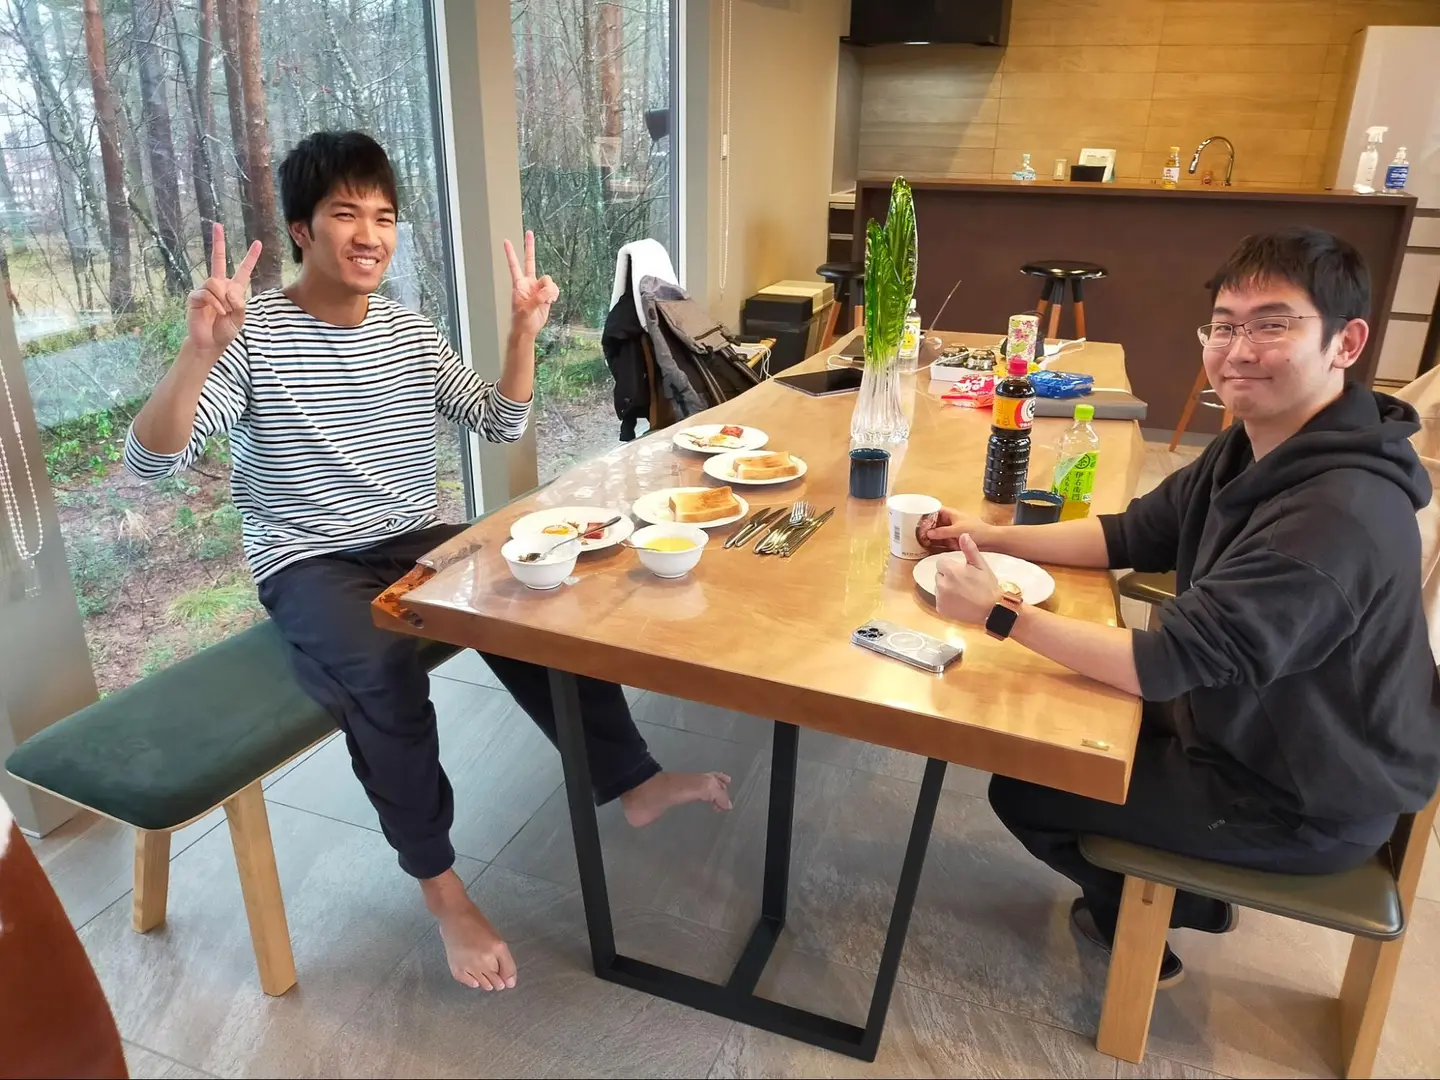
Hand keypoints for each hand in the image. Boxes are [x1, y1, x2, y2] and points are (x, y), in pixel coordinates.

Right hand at [186, 223, 261, 357]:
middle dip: (218, 242)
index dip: (251, 257)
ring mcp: (206, 289)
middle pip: (218, 259)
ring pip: (216, 282)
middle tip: (217, 225)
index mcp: (234, 289)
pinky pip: (208, 293)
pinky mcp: (196, 297)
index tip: (258, 243)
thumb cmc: (226, 330)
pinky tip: (218, 313)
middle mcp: (219, 285)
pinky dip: (216, 304)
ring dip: (223, 299)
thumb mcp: (240, 317)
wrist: (211, 343)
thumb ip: (239, 302)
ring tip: (223, 312)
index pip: (244, 270)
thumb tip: (228, 289)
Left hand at [505, 231, 558, 340]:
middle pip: (530, 261)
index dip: (511, 254)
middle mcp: (529, 283)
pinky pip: (555, 289)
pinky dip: (555, 294)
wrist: (528, 329)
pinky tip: (551, 301)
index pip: (514, 266)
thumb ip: (538, 298)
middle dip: (530, 247)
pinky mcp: (546, 294)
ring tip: (548, 301)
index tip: (505, 241)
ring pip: (549, 280)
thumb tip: (548, 292)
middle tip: (529, 233)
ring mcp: (538, 288)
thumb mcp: (527, 309)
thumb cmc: (521, 320)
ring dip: (550, 290)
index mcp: (519, 285)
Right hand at [919, 507, 990, 552]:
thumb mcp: (957, 530)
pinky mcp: (955, 541)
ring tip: (918, 540)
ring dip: (930, 536)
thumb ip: (942, 532)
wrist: (991, 540)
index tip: (916, 517)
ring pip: (937, 533)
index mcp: (951, 514)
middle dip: (926, 526)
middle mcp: (951, 522)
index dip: (926, 513)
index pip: (935, 510)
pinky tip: (928, 547)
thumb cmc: (977, 530)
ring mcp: (952, 532)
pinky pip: (942, 541)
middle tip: (914, 531)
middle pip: (934, 522)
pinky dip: (936, 543)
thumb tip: (928, 533)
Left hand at [933, 534, 1004, 624]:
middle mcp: (941, 583)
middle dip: (948, 577)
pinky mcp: (941, 609)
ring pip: (939, 588)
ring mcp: (940, 597)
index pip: (941, 563)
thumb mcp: (981, 565)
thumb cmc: (988, 586)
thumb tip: (963, 534)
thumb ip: (969, 549)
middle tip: (964, 583)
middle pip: (939, 575)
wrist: (992, 609)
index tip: (962, 572)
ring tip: (963, 592)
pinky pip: (940, 600)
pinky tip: (960, 601)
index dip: (952, 567)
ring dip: (947, 588)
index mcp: (950, 570)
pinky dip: (947, 601)